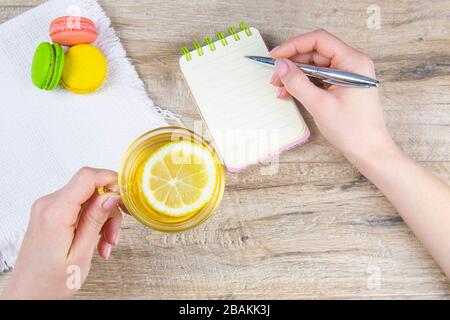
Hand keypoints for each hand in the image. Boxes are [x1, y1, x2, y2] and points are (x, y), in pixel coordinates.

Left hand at [1, 167, 122, 299]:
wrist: (28, 295)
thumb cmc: (49, 283)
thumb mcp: (80, 254)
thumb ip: (96, 220)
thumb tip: (112, 195)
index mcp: (55, 213)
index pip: (87, 177)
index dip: (111, 180)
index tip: (125, 197)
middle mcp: (48, 204)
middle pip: (91, 189)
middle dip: (109, 209)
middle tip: (116, 233)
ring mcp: (48, 208)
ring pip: (88, 199)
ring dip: (103, 219)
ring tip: (106, 245)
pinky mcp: (51, 213)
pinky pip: (79, 207)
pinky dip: (92, 221)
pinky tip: (96, 242)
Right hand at [270, 29, 396, 164]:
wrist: (369, 150)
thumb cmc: (352, 130)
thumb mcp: (319, 105)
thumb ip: (297, 82)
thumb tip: (280, 66)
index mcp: (353, 62)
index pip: (319, 41)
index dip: (294, 45)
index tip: (276, 55)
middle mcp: (352, 64)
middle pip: (316, 52)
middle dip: (292, 63)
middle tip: (274, 75)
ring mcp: (347, 75)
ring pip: (315, 66)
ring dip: (296, 74)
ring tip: (279, 87)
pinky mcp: (342, 87)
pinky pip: (319, 78)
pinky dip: (303, 83)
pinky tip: (289, 92)